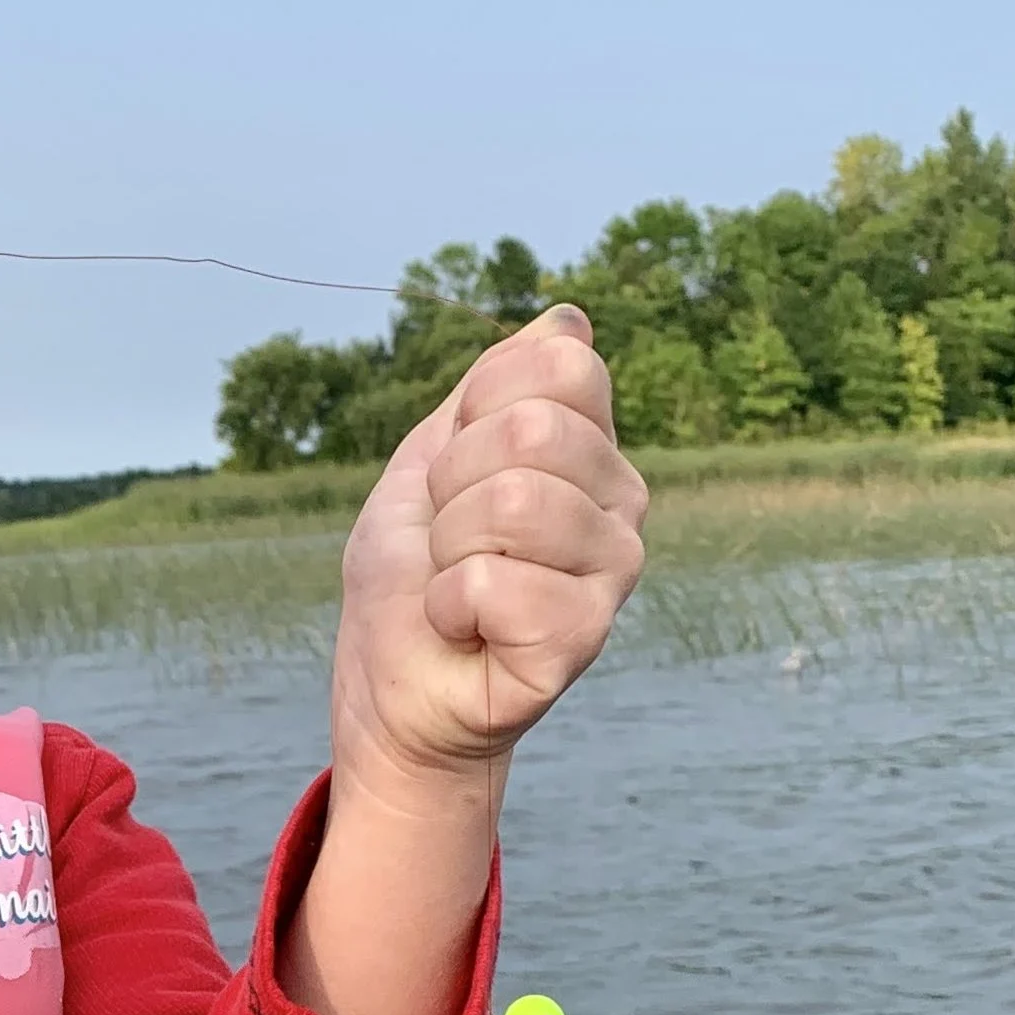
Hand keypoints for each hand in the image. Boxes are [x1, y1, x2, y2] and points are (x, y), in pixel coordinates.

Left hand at [285, 306, 644, 1014]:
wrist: (392, 695)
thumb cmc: (409, 586)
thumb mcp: (427, 463)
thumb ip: (492, 388)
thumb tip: (567, 319)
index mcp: (590, 449)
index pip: (558, 364)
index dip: (474, 413)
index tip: (451, 474)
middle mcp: (623, 503)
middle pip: (533, 430)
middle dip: (451, 488)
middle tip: (447, 543)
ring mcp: (615, 572)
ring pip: (516, 502)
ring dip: (449, 550)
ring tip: (455, 589)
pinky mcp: (585, 636)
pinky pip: (498, 582)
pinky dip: (451, 606)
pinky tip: (464, 630)